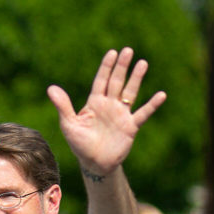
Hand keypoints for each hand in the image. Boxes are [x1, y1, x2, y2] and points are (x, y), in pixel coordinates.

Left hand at [47, 48, 165, 175]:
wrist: (94, 163)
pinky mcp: (130, 126)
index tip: (112, 52)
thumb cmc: (79, 143)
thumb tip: (51, 88)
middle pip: (116, 81)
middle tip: (128, 50)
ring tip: (143, 63)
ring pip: (130, 92)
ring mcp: (121, 115)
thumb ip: (63, 106)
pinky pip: (143, 113)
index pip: (101, 80)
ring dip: (136, 78)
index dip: (106, 67)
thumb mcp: (69, 124)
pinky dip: (152, 105)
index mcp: (94, 102)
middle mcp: (109, 105)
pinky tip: (161, 95)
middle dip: (122, 66)